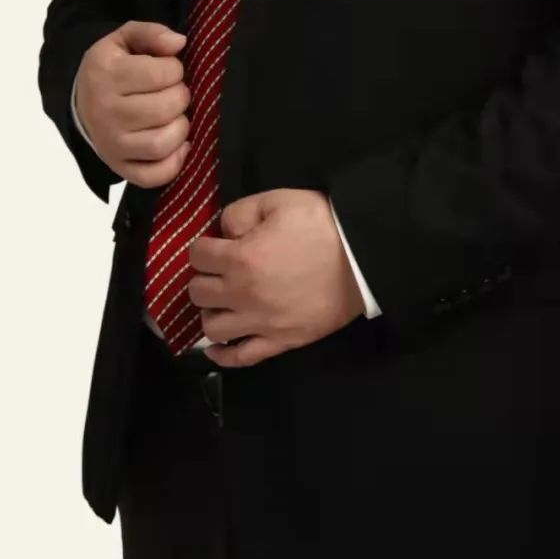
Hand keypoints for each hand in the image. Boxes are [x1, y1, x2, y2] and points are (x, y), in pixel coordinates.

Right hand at [75, 20, 192, 186]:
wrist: (82, 103)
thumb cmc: (112, 68)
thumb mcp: (125, 40)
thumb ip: (151, 33)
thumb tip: (179, 43)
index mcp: (105, 74)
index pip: (162, 73)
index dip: (175, 69)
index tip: (168, 70)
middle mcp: (105, 112)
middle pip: (166, 108)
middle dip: (180, 96)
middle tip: (173, 92)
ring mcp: (111, 145)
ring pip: (162, 143)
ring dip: (180, 127)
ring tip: (174, 116)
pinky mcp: (120, 168)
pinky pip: (155, 175)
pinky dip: (175, 162)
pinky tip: (177, 144)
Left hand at [189, 188, 366, 366]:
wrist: (362, 257)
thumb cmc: (320, 225)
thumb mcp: (278, 201)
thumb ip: (240, 212)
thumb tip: (223, 231)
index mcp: (240, 258)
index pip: (197, 256)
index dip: (204, 247)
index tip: (216, 245)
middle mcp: (242, 294)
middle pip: (198, 292)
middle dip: (204, 277)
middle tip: (220, 271)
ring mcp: (260, 323)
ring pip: (211, 327)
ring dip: (212, 312)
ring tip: (224, 302)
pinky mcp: (280, 342)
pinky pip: (241, 357)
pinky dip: (222, 355)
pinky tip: (217, 347)